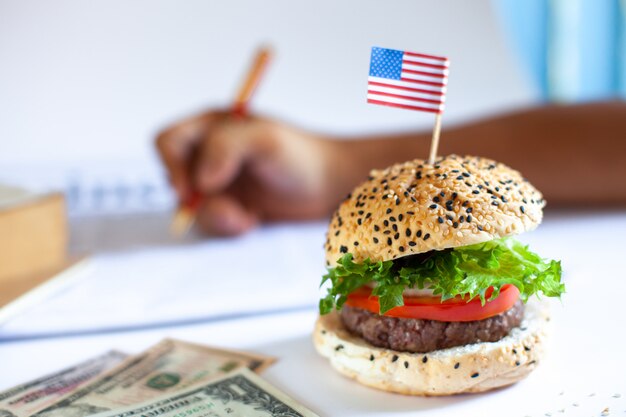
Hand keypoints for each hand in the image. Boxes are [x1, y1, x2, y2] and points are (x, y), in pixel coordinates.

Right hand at [156, 110, 335, 234]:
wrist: (329, 187)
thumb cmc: (301, 156)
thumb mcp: (266, 140)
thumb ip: (227, 146)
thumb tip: (200, 179)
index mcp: (212, 126)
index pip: (168, 141)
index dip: (172, 165)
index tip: (192, 190)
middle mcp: (209, 153)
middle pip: (175, 179)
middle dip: (200, 202)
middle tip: (233, 211)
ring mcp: (218, 182)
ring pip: (193, 206)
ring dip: (217, 218)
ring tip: (248, 218)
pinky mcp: (230, 205)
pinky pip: (211, 223)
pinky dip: (228, 226)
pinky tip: (253, 221)